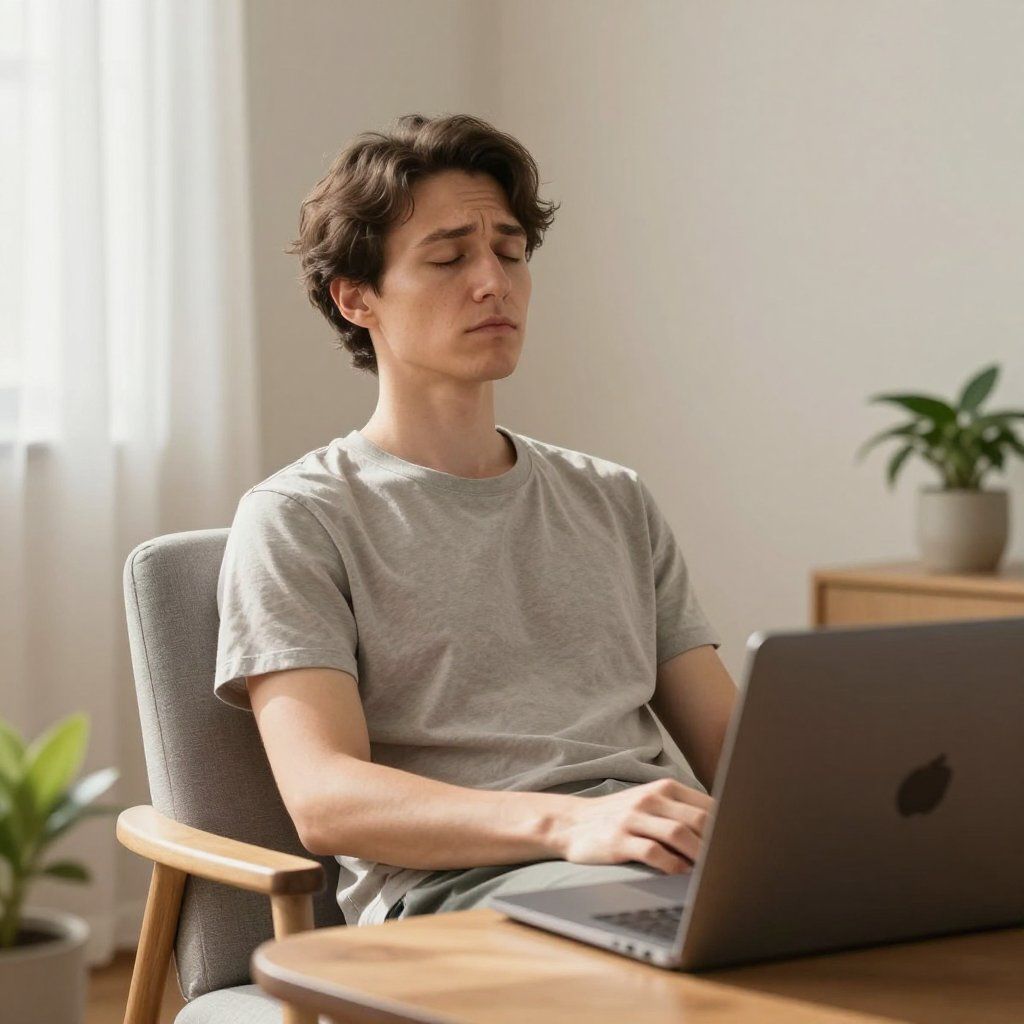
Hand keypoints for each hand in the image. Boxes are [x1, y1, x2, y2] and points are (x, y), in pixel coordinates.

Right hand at [550, 778, 713, 873]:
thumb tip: (724, 831)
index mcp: (662, 788)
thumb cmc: (620, 817)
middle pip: (697, 819)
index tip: (740, 845)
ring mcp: (633, 819)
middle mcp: (649, 799)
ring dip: (698, 855)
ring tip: (709, 872)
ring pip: (678, 834)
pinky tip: (679, 874)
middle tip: (728, 863)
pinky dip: (671, 866)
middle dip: (717, 844)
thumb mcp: (650, 803)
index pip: (706, 805)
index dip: (727, 827)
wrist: (572, 823)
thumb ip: (681, 811)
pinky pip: (653, 853)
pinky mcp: (618, 841)